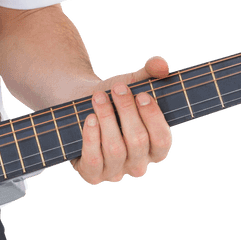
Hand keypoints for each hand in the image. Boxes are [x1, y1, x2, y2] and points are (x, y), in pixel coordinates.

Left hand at [70, 56, 172, 183]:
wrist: (78, 101)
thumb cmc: (112, 96)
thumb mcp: (132, 82)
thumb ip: (150, 72)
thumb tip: (162, 65)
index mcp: (154, 148)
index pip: (163, 141)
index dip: (154, 118)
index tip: (142, 94)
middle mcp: (138, 164)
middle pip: (138, 142)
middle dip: (127, 111)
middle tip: (117, 88)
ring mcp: (115, 172)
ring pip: (116, 150)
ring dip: (106, 118)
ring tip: (98, 96)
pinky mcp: (92, 174)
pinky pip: (94, 161)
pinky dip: (91, 138)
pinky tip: (89, 118)